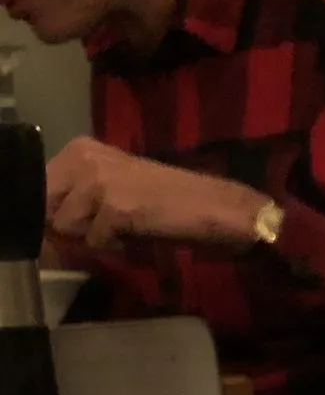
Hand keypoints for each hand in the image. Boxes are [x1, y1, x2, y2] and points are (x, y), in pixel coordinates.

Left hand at [46, 139, 269, 250]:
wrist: (214, 207)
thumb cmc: (168, 201)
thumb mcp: (115, 188)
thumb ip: (80, 196)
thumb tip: (52, 224)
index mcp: (82, 148)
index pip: (40, 185)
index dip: (57, 211)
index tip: (84, 221)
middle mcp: (84, 157)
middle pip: (47, 206)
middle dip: (71, 225)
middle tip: (106, 229)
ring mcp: (98, 180)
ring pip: (67, 226)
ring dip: (94, 236)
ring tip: (126, 229)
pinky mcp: (114, 205)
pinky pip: (94, 240)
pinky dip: (115, 246)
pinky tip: (138, 234)